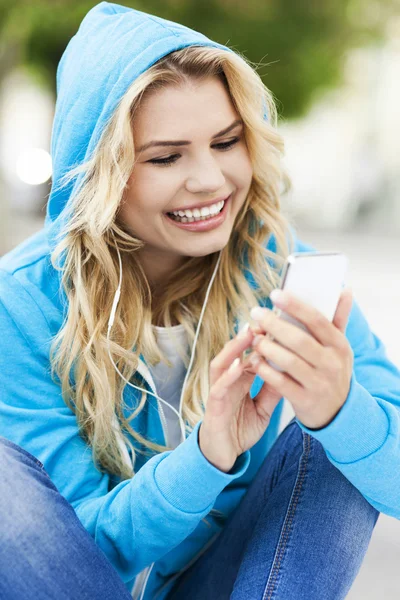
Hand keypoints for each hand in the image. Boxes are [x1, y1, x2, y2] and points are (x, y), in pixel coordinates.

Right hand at [199, 324, 282, 472]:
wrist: (222, 456)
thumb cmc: (240, 429)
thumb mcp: (264, 409)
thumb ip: (273, 390)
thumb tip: (291, 371)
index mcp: (240, 380)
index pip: (251, 354)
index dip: (264, 340)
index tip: (281, 324)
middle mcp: (227, 380)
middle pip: (237, 352)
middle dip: (250, 335)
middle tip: (267, 318)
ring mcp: (218, 391)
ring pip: (223, 362)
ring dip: (235, 347)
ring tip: (249, 332)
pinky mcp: (213, 406)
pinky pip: (219, 387)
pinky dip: (228, 374)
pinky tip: (238, 364)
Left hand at [249, 288, 353, 429]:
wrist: (339, 412)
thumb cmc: (332, 370)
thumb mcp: (339, 346)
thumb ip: (339, 318)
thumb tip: (345, 289)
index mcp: (339, 345)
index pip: (317, 320)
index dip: (295, 306)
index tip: (275, 293)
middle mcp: (331, 364)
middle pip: (300, 340)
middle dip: (275, 324)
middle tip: (256, 312)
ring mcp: (319, 384)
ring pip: (289, 362)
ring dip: (268, 347)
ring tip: (254, 337)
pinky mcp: (305, 400)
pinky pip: (281, 383)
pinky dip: (265, 371)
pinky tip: (254, 360)